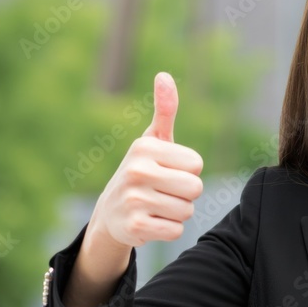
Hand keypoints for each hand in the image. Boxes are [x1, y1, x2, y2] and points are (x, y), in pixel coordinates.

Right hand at [86, 72, 203, 248]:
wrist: (111, 213)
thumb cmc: (142, 170)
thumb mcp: (153, 141)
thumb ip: (165, 110)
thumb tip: (164, 76)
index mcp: (144, 147)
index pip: (197, 165)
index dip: (187, 171)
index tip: (167, 171)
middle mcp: (136, 171)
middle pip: (195, 188)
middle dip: (185, 194)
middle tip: (163, 191)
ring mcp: (134, 200)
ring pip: (187, 211)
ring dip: (177, 212)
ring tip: (156, 206)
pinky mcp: (134, 226)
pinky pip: (175, 230)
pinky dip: (168, 229)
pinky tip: (151, 222)